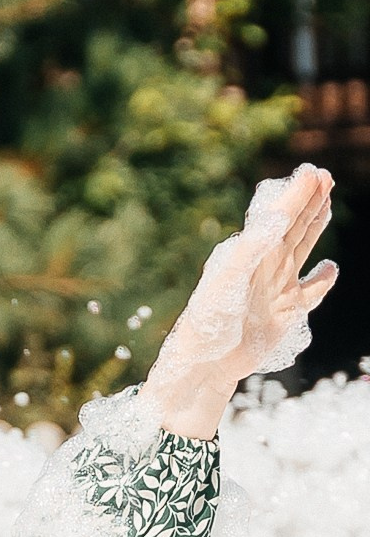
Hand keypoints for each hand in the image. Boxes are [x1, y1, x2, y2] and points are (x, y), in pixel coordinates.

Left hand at [144, 164, 336, 439]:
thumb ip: (251, 247)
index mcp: (250, 254)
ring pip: (301, 249)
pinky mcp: (287, 314)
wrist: (206, 364)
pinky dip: (322, 280)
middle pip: (292, 227)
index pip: (278, 217)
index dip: (296, 195)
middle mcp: (264, 267)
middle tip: (323, 176)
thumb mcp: (227, 278)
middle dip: (307, 201)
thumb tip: (275, 217)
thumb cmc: (209, 319)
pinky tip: (330, 267)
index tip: (313, 172)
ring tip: (326, 203)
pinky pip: (310, 292)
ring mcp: (277, 289)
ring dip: (314, 226)